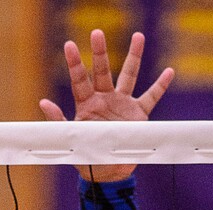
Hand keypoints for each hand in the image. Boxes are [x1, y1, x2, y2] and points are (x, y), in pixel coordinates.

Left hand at [40, 30, 173, 181]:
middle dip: (100, 52)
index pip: (79, 81)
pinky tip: (169, 72)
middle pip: (102, 71)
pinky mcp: (138, 115)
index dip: (75, 64)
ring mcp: (122, 104)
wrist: (108, 173)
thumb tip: (43, 103)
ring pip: (129, 76)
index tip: (69, 45)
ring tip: (138, 36)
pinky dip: (160, 86)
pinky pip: (151, 97)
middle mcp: (104, 99)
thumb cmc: (87, 156)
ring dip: (134, 57)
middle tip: (97, 32)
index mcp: (86, 105)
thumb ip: (59, 121)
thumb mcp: (71, 141)